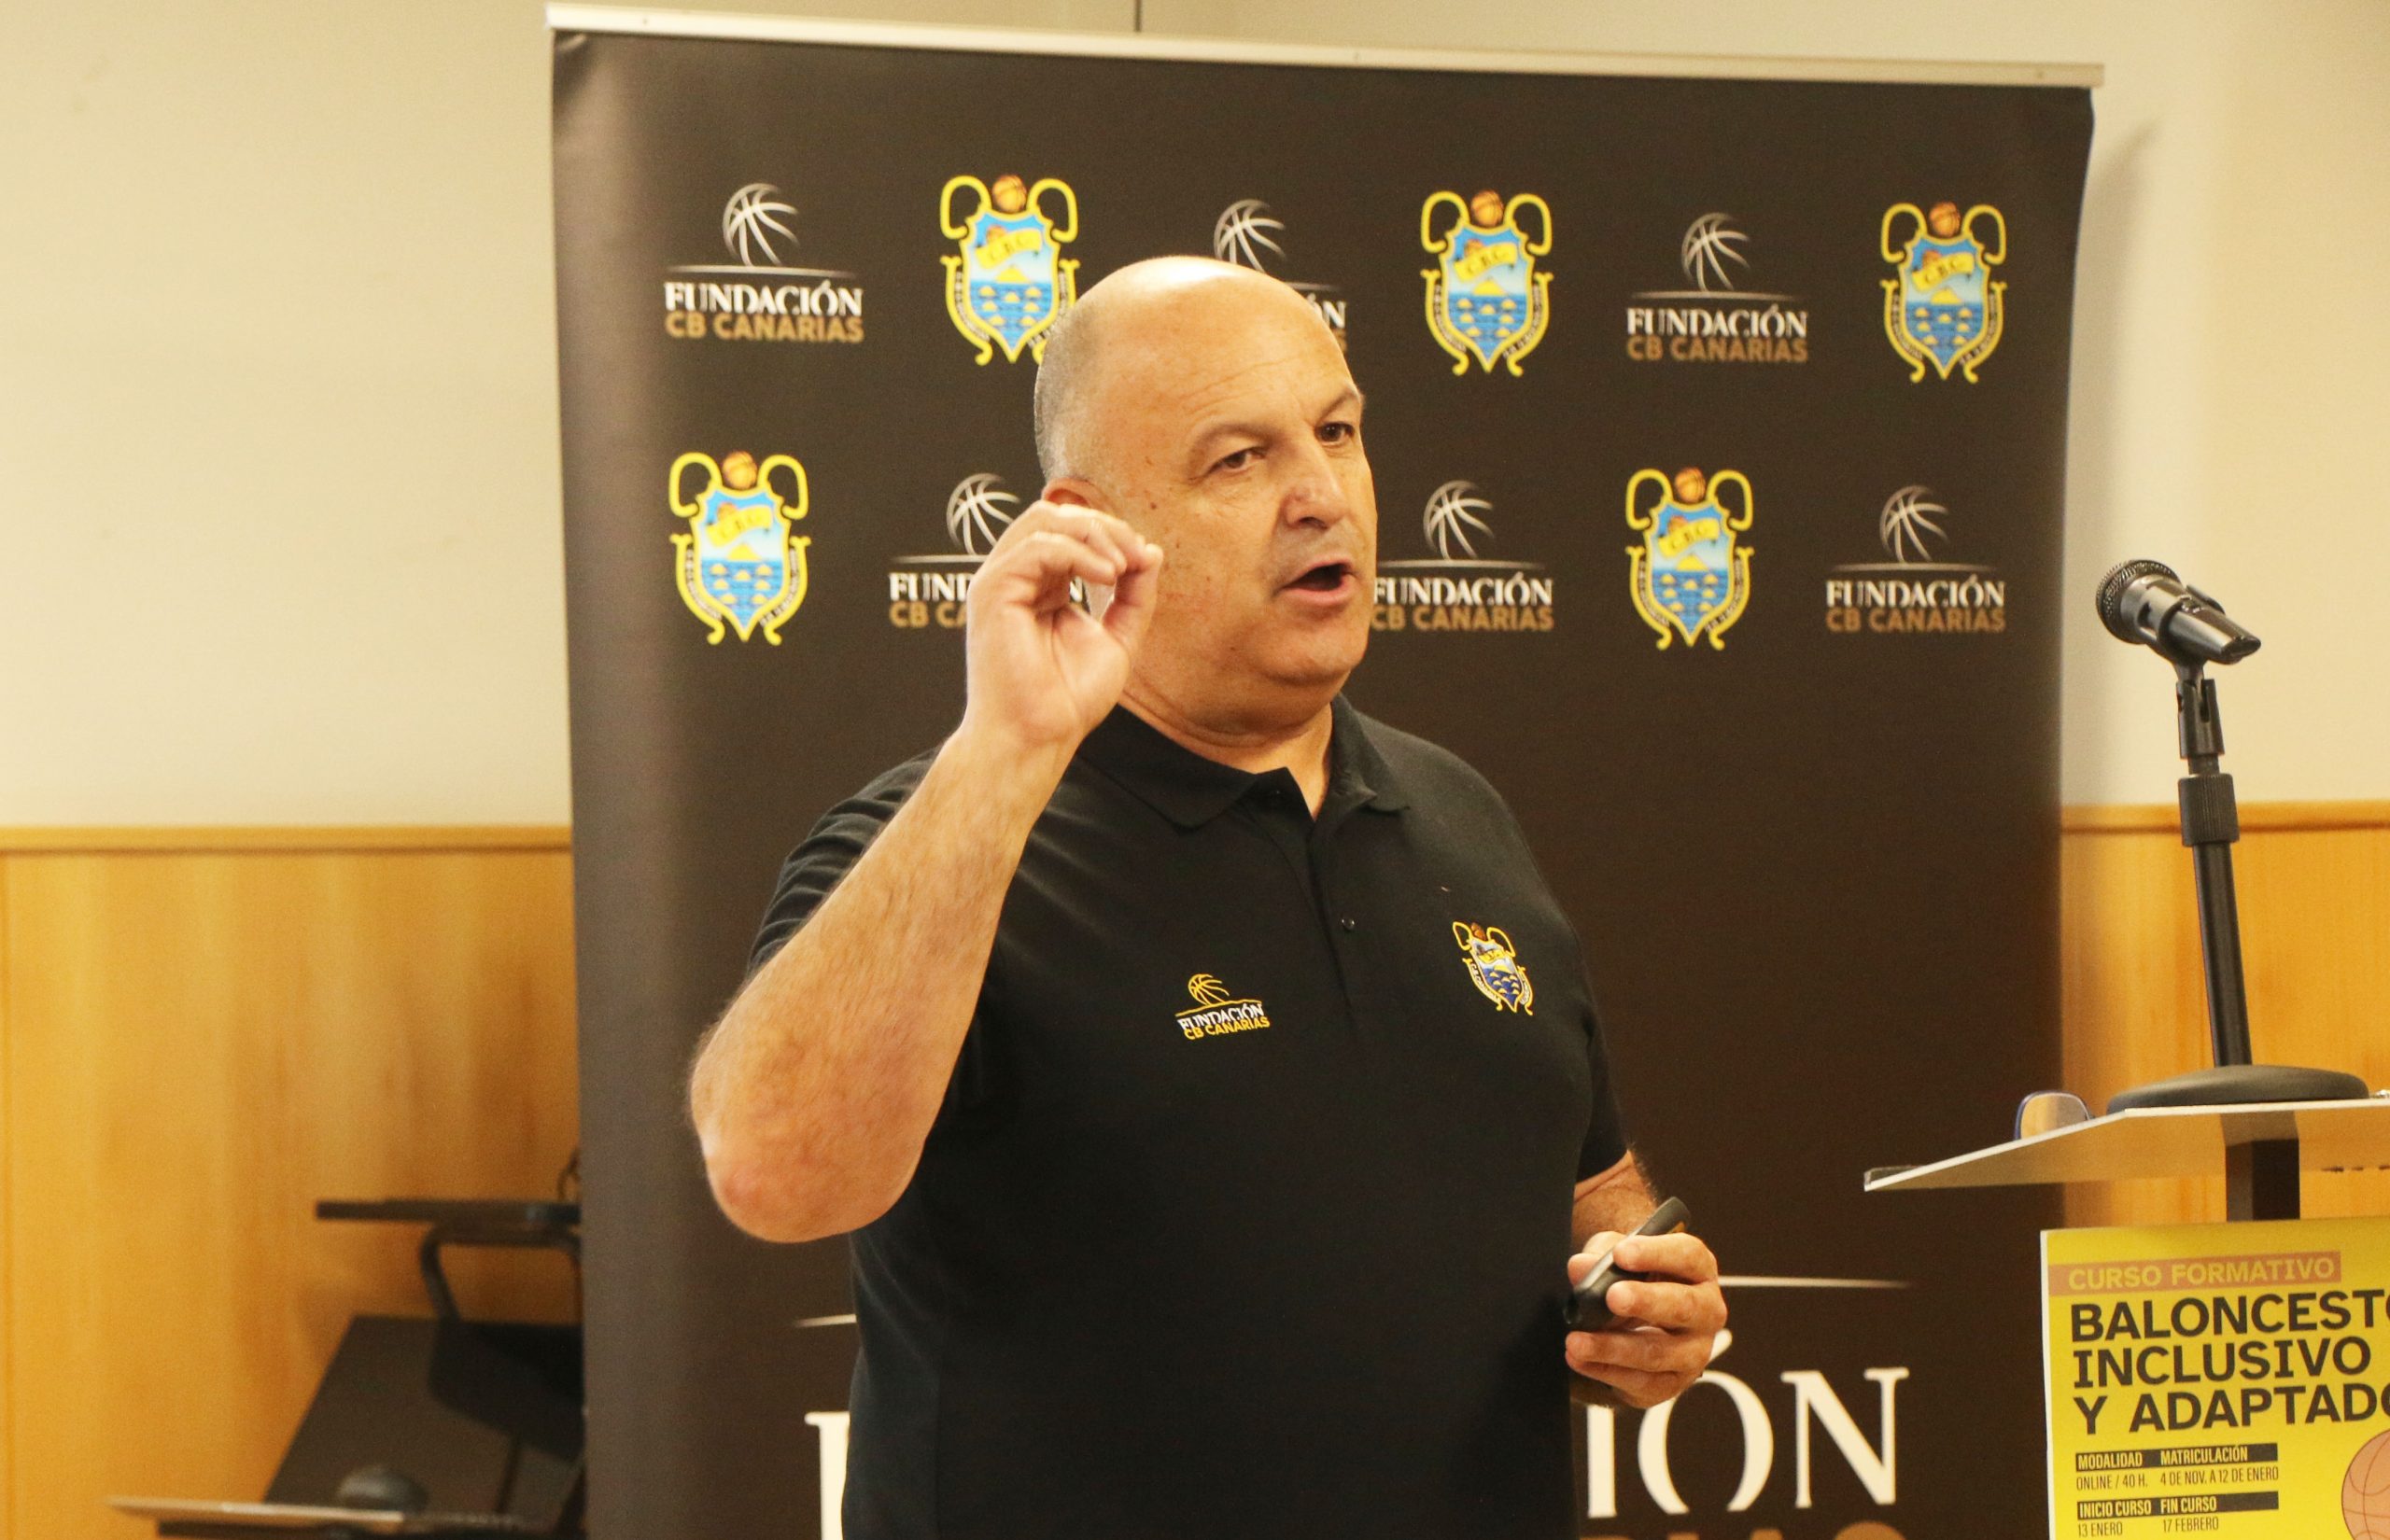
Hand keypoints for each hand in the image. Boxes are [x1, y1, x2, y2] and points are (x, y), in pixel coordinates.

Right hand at [957, 501, 1161, 765]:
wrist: (1039, 736)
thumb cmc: (1068, 699)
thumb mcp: (1116, 638)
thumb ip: (1133, 596)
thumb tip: (1151, 551)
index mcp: (1040, 586)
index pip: (1071, 531)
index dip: (1111, 534)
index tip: (1144, 561)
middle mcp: (1015, 578)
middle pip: (1056, 515)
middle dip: (1104, 526)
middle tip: (1136, 557)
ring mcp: (999, 581)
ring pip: (1043, 519)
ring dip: (1094, 533)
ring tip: (1122, 566)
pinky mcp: (991, 590)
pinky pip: (1038, 546)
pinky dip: (1079, 552)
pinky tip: (1107, 576)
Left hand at [1563, 1230, 1726, 1408]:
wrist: (1634, 1325)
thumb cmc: (1633, 1281)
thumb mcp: (1617, 1261)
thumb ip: (1600, 1258)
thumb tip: (1580, 1267)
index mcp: (1698, 1270)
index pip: (1689, 1255)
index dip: (1656, 1253)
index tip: (1620, 1254)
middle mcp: (1706, 1311)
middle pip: (1683, 1306)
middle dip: (1646, 1301)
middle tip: (1613, 1297)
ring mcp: (1695, 1351)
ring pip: (1658, 1352)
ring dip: (1614, 1347)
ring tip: (1577, 1341)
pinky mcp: (1675, 1383)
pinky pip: (1642, 1382)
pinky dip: (1606, 1371)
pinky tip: (1580, 1359)